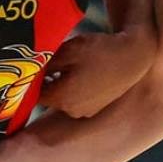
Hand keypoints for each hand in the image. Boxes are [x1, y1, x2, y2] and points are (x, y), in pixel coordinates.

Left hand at [38, 25, 155, 117]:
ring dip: (61, 84)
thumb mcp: (67, 50)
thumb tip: (28, 69)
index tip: (29, 66)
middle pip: (48, 96)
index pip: (33, 94)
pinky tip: (84, 71)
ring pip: (63, 97)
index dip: (29, 80)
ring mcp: (86, 111)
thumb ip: (44, 63)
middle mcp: (72, 110)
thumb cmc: (99, 51)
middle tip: (49, 60)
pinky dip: (76, 88)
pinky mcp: (97, 107)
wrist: (134, 56)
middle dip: (46, 80)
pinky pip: (78, 99)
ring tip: (70, 64)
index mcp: (61, 98)